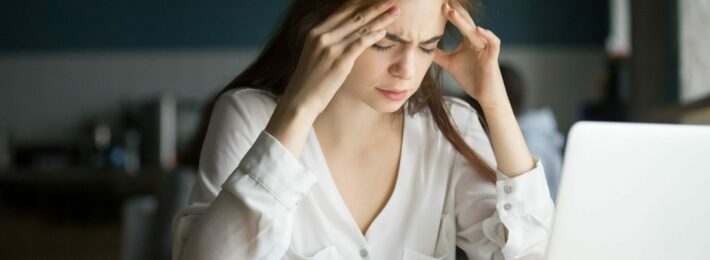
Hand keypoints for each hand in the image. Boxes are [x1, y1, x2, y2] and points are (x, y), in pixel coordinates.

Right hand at [279, 0, 399, 115]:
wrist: (300, 100)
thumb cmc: (310, 81)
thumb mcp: (315, 55)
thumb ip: (328, 43)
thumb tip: (346, 35)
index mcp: (315, 32)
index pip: (342, 11)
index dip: (361, 3)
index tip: (376, 0)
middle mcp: (322, 36)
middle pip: (354, 16)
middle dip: (375, 6)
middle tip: (392, 0)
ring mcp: (330, 48)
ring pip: (360, 28)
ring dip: (380, 18)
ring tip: (396, 12)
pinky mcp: (339, 61)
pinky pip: (359, 44)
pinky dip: (373, 36)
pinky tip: (385, 32)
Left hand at [432, 2, 507, 109]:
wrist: (484, 95)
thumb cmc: (470, 77)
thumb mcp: (449, 64)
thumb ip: (438, 55)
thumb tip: (422, 47)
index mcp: (468, 40)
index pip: (459, 22)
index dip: (450, 14)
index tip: (438, 6)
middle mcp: (477, 40)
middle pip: (466, 22)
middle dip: (455, 12)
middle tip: (443, 3)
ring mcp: (486, 48)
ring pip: (475, 31)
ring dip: (463, 22)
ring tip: (451, 13)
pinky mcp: (492, 58)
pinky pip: (493, 43)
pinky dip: (488, 35)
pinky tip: (478, 29)